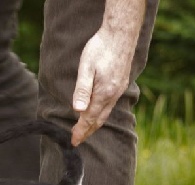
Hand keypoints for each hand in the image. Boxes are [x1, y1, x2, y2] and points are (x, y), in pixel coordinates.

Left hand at [70, 28, 134, 145]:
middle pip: (98, 120)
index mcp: (104, 93)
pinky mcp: (120, 84)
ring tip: (85, 131)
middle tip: (77, 141)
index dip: (80, 131)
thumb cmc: (100, 48)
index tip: (73, 142)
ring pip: (105, 113)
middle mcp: (113, 95)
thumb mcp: (86, 68)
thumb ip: (82, 90)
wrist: (121, 34)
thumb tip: (78, 110)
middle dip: (87, 132)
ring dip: (95, 124)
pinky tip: (97, 113)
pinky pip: (110, 105)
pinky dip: (101, 114)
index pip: (89, 118)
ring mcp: (118, 90)